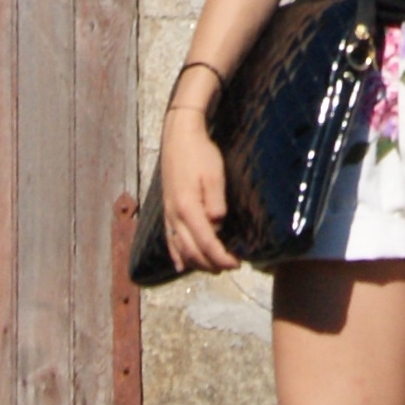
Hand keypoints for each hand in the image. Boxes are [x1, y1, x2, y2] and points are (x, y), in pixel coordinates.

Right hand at [159, 113, 239, 272]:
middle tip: (230, 267)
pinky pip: (169, 239)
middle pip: (192, 251)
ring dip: (196, 262)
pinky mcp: (167, 209)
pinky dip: (176, 255)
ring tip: (212, 268)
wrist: (179, 136)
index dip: (222, 257)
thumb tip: (217, 225)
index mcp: (188, 209)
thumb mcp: (214, 176)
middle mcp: (175, 216)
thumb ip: (215, 203)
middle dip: (210, 263)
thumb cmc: (200, 153)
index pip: (206, 243)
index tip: (237, 263)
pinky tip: (180, 265)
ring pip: (179, 248)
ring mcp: (168, 214)